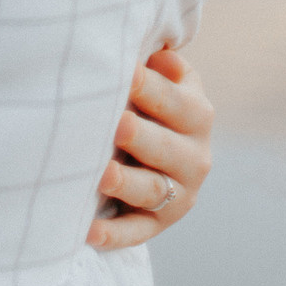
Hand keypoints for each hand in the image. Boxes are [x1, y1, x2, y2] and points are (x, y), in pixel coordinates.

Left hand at [89, 47, 213, 250]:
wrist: (157, 145)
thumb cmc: (148, 97)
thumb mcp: (165, 75)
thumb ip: (161, 62)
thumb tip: (157, 51)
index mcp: (197, 115)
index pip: (175, 101)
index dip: (149, 87)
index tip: (123, 72)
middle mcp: (195, 158)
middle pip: (165, 149)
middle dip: (140, 137)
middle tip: (116, 125)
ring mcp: (178, 194)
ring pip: (152, 191)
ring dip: (127, 184)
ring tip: (102, 175)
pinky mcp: (157, 223)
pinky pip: (135, 231)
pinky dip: (112, 234)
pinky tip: (88, 231)